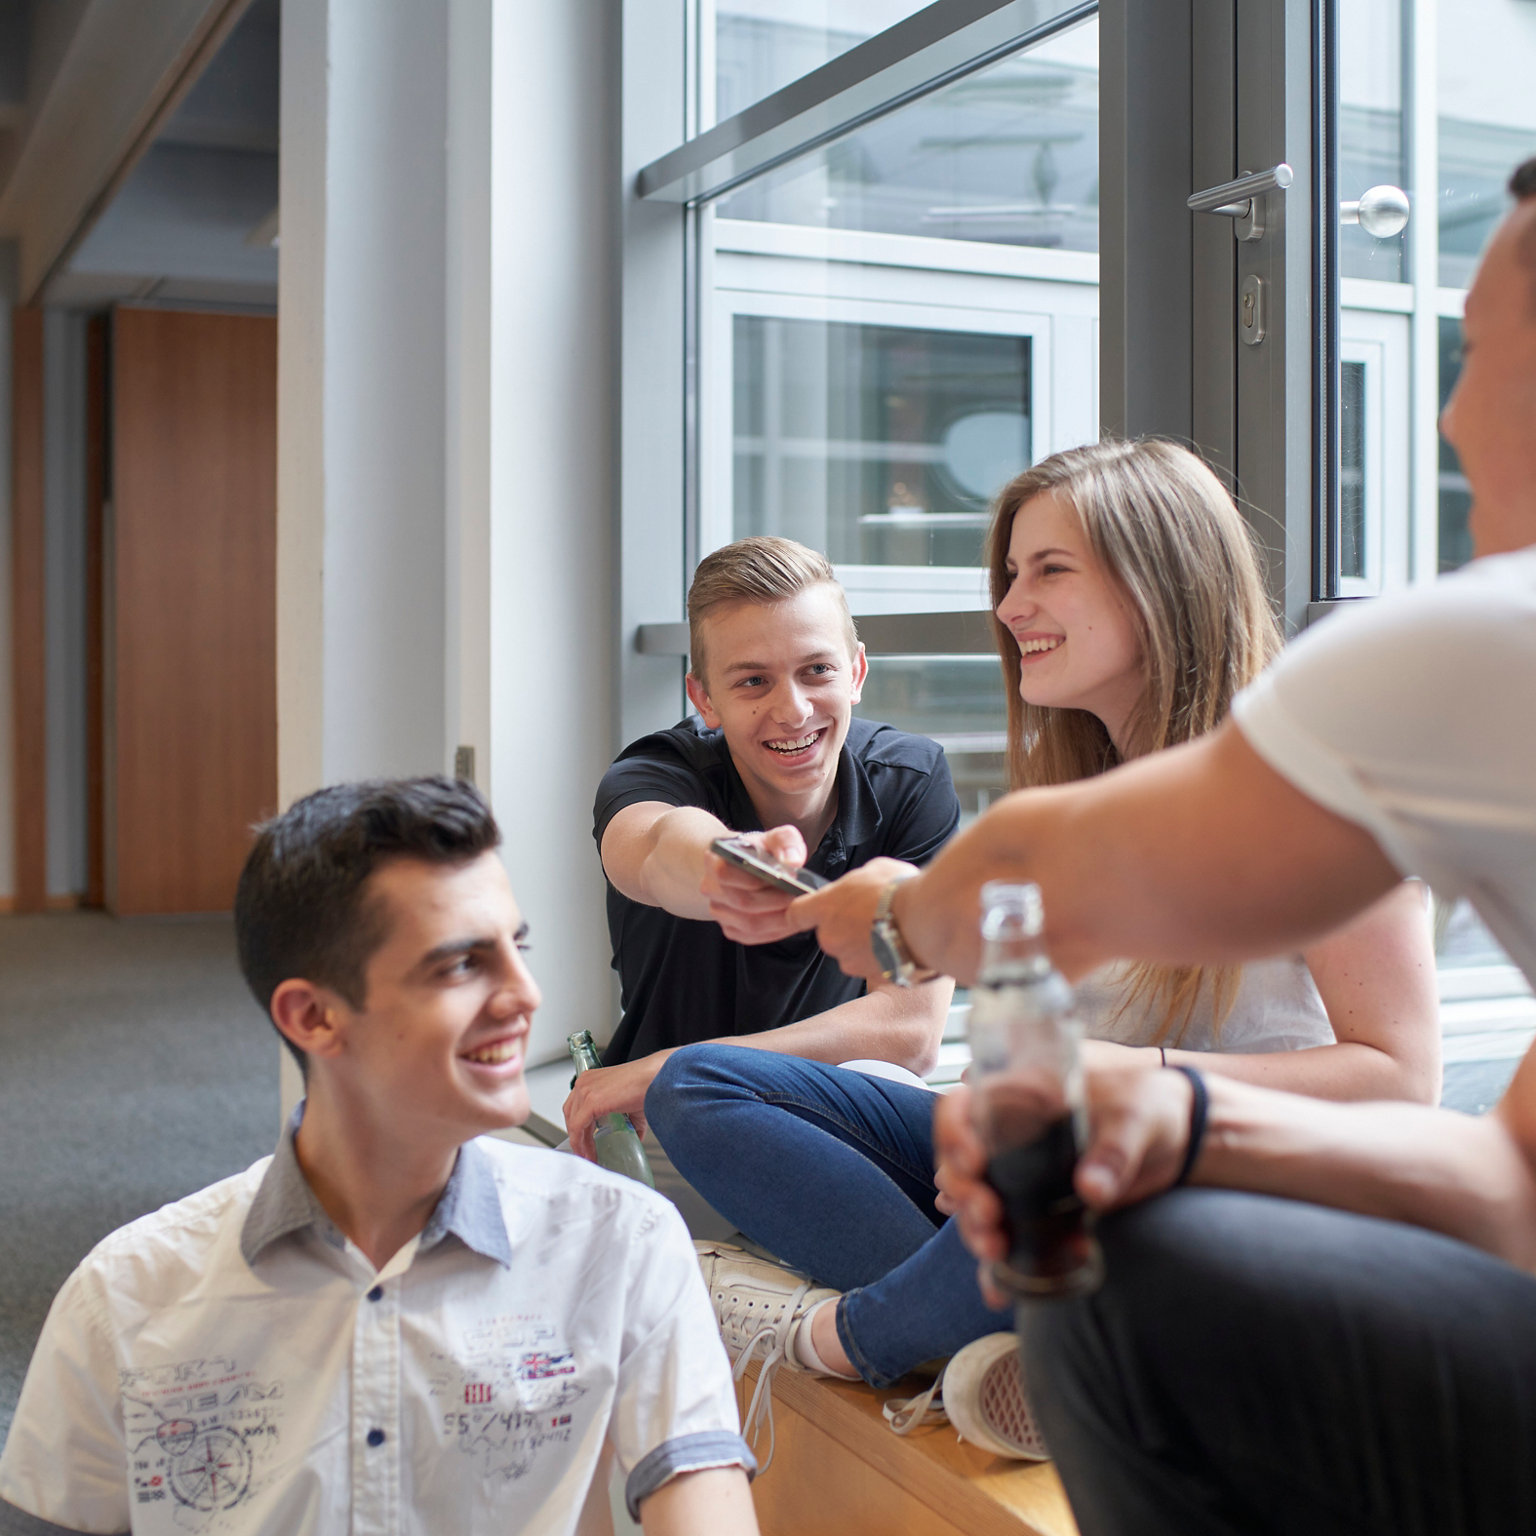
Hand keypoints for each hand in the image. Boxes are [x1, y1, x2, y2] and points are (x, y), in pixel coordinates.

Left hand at [562, 1053, 669, 1160]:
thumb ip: (628, 1121)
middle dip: (577, 1135)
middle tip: (585, 1151)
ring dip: (579, 1142)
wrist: (656, 1077)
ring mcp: (585, 1091)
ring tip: (589, 1156)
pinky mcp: (591, 1101)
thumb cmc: (647, 1084)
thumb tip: (632, 1137)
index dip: (578, 1126)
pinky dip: (581, 1143)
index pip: (575, 1106)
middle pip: (570, 1114)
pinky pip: (578, 1127)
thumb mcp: (630, 1105)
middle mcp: (585, 1083)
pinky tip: (589, 1153)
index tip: (584, 1142)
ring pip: (573, 1122)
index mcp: (591, 1079)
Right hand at [701, 827, 809, 943]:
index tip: (787, 879)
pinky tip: (789, 922)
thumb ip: (785, 842)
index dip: (759, 879)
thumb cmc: (759, 851)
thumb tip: (792, 861)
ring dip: (778, 921)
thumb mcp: (774, 837)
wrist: (745, 866)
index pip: (728, 873)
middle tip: (799, 898)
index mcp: (716, 859)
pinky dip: (774, 932)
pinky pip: (751, 937)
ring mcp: (718, 910)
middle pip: (743, 902)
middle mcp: (710, 886)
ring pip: (748, 924)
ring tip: (799, 911)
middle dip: (775, 902)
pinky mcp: (729, 927)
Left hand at [786, 858, 921, 982]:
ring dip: (865, 943)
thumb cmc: (899, 891)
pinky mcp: (870, 976)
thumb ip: (857, 883)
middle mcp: (831, 938)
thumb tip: (860, 887)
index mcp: (825, 908)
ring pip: (851, 952)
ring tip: (892, 928)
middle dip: (846, 926)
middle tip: (872, 913)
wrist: (925, 921)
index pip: (796, 914)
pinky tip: (901, 942)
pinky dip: (882, 957)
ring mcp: (850, 960)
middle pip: (829, 933)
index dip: (805, 912)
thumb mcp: (874, 870)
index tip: (813, 910)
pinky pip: (872, 965)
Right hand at [933, 1067, 1196, 1301]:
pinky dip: (1000, 1268)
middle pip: (961, 1164)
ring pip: (978, 1205)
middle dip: (965, 1195)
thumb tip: (1091, 1190)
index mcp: (1020, 1099)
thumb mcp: (1135, 1118)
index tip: (973, 1164)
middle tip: (989, 1219)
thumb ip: (1113, 1151)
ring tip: (996, 1251)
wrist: (1178, 1138)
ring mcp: (1021, 1178)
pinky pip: (1010, 1238)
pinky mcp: (1040, 1212)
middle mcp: (1009, 1138)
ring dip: (977, 1231)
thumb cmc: (1150, 1106)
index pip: (961, 1109)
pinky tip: (998, 1294)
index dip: (954, 1135)